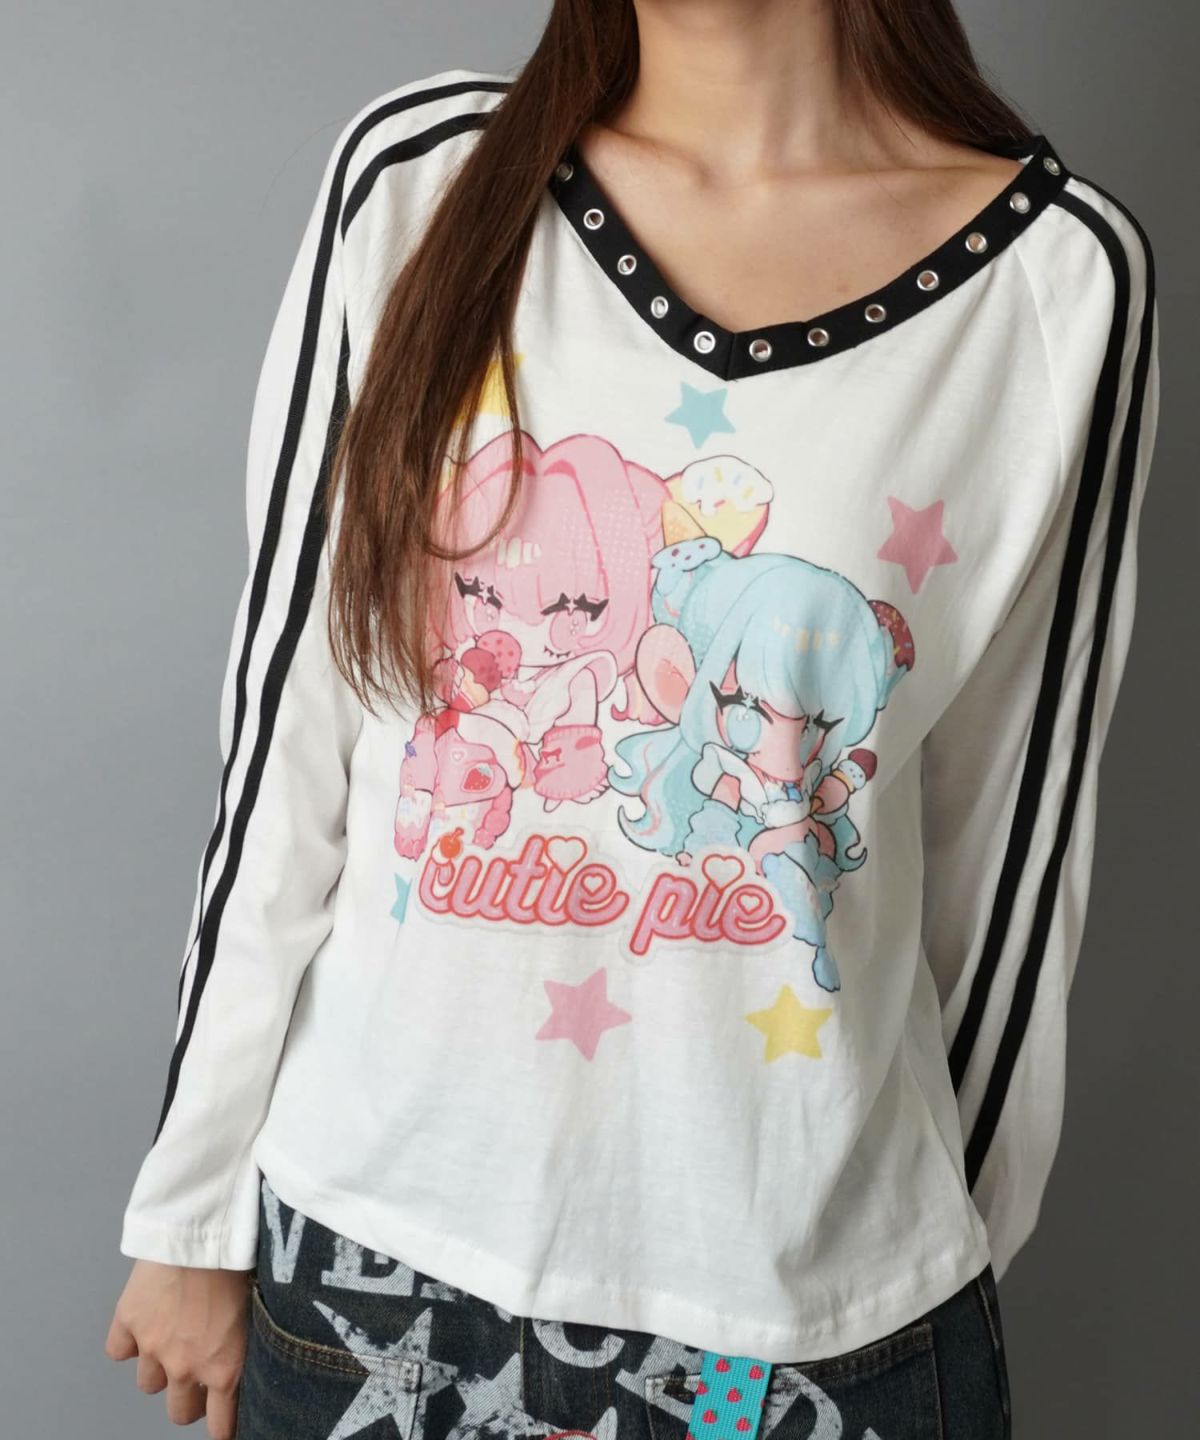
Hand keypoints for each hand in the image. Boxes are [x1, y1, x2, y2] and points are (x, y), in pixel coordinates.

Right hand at [105, 1257, 252, 1437]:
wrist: (205, 1228)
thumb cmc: (244, 1258)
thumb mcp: (262, 1308)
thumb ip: (249, 1342)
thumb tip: (253, 1355)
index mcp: (226, 1368)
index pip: (220, 1426)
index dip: (222, 1426)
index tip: (223, 1422)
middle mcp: (187, 1367)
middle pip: (179, 1412)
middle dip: (189, 1397)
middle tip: (197, 1371)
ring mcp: (153, 1347)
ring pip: (148, 1384)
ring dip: (160, 1366)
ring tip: (174, 1335)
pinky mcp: (128, 1322)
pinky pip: (118, 1351)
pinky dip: (128, 1340)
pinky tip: (144, 1321)